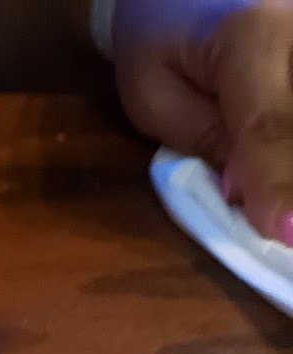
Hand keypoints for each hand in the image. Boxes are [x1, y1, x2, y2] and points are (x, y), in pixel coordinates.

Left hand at [114, 0, 292, 242]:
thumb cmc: (160, 44)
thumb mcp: (157, 95)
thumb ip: (206, 141)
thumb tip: (251, 196)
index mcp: (254, 34)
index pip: (269, 126)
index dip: (279, 186)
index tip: (285, 236)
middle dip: (287, 181)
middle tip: (282, 232)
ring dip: (288, 171)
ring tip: (278, 212)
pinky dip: (288, 154)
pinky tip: (277, 178)